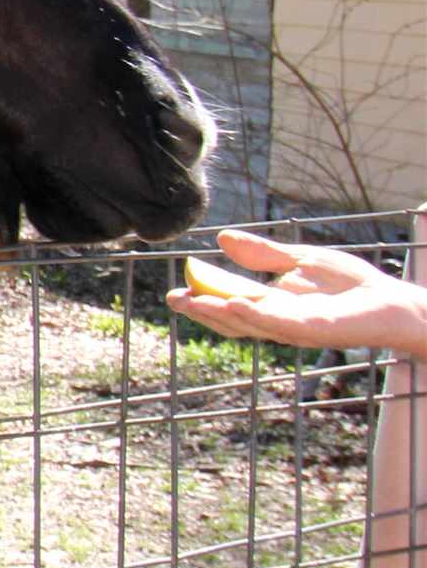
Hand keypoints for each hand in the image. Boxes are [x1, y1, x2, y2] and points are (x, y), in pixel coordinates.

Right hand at [164, 228, 426, 359]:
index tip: (176, 291)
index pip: (230, 305)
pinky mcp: (315, 328)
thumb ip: (263, 254)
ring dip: (217, 314)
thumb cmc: (353, 286)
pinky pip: (277, 322)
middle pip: (232, 320)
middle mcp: (278, 322)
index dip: (203, 300)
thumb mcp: (300, 260)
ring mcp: (295, 328)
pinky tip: (232, 304)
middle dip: (202, 311)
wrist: (394, 302)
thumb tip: (222, 238)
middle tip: (173, 299)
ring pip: (249, 323)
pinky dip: (252, 314)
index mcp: (273, 307)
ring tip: (192, 301)